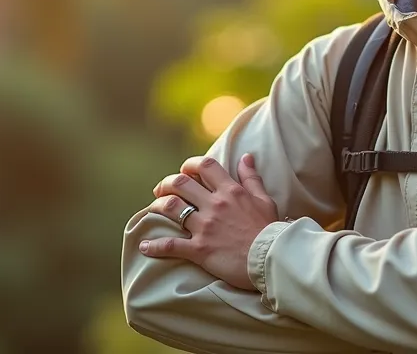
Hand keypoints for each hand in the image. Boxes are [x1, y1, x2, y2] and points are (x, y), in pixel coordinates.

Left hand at [141, 153, 279, 290]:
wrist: (272, 260)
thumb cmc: (271, 231)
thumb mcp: (265, 200)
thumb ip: (251, 178)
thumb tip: (245, 156)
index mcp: (231, 191)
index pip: (204, 166)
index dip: (189, 165)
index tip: (184, 171)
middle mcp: (215, 205)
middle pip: (180, 184)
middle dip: (166, 184)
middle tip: (161, 190)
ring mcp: (205, 227)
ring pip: (171, 208)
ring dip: (157, 206)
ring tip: (153, 209)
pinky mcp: (199, 250)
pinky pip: (170, 245)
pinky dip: (154, 246)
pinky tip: (145, 246)